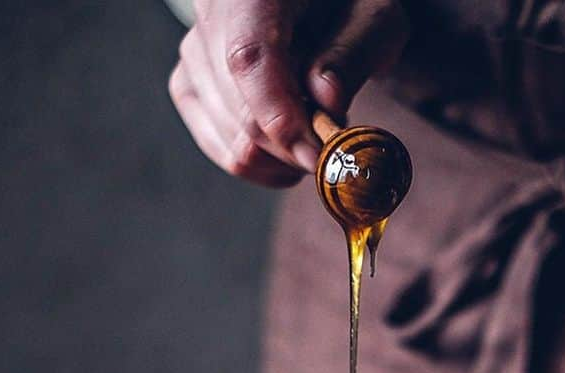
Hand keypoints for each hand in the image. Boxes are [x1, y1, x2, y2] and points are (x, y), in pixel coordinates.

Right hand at [169, 0, 408, 187]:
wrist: (322, 5)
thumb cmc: (351, 4)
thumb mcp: (372, 15)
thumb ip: (353, 53)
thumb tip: (325, 101)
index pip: (249, 57)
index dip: (282, 117)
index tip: (318, 154)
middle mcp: (211, 10)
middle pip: (240, 109)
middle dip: (294, 145)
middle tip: (334, 140)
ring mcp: (195, 49)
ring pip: (230, 137)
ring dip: (282, 158)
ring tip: (316, 132)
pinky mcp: (191, 82)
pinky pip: (217, 145)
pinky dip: (259, 164)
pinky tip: (289, 152)